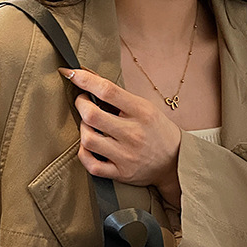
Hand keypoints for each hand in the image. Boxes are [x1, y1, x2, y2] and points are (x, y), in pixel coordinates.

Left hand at [59, 67, 182, 207]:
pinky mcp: (121, 173)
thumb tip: (89, 77)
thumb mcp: (146, 107)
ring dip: (82, 128)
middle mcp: (133, 134)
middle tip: (83, 101)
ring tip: (89, 125)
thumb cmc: (157, 131)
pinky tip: (88, 146)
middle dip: (80, 104)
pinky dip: (84, 153)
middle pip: (92, 115)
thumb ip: (119, 96)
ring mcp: (126, 156)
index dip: (84, 79)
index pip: (107, 91)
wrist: (176, 162)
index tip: (71, 73)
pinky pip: (91, 164)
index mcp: (142, 112)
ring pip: (88, 139)